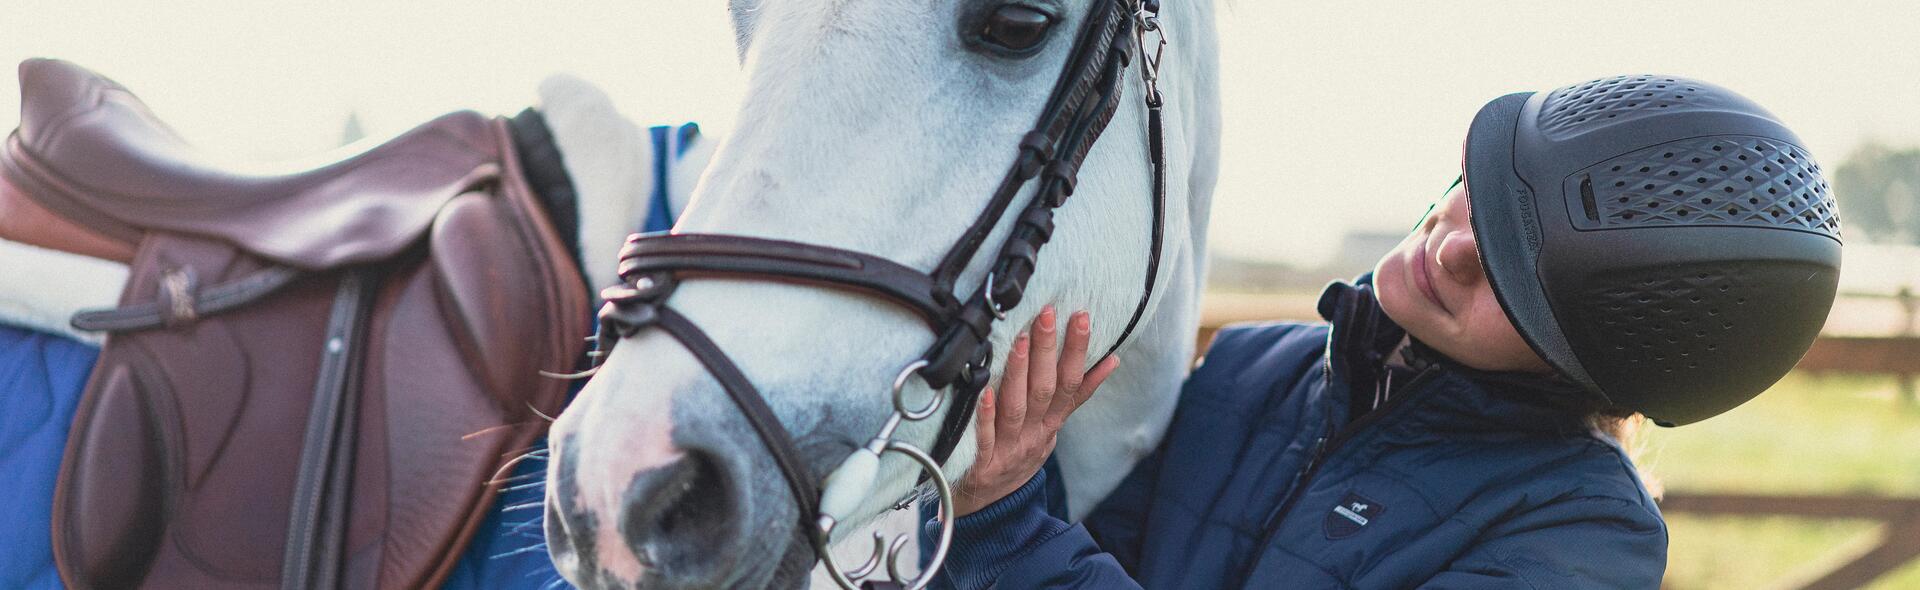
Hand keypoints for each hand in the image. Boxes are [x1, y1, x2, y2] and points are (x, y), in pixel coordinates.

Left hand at [952, 306, 1119, 517]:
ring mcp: (1008, 450)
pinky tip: (983, 390)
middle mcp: (1033, 435)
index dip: (1078, 351)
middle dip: (1049, 351)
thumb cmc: (1018, 453)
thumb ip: (1076, 396)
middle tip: (1049, 314)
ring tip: (1021, 339)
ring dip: (1021, 372)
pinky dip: (985, 413)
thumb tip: (1111, 361)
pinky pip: (984, 435)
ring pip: (1018, 408)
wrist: (987, 504)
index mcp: (1051, 425)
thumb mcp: (1052, 426)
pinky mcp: (982, 463)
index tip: (1082, 317)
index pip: (1071, 384)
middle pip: (1046, 390)